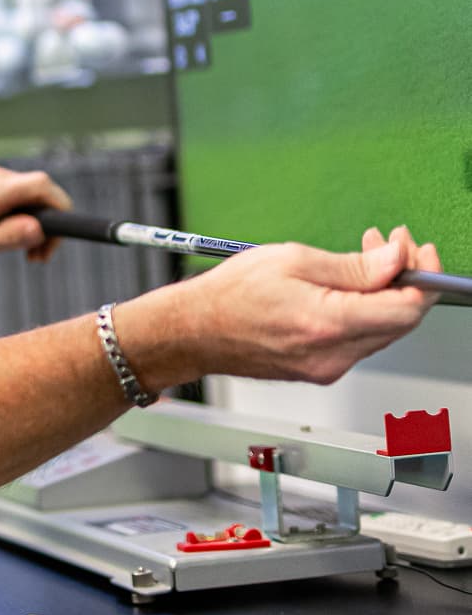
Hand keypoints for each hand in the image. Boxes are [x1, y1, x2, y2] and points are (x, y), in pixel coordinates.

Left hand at [0, 163, 72, 269]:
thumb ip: (8, 237)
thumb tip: (39, 229)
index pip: (42, 185)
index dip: (61, 205)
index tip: (62, 234)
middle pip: (37, 190)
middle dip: (46, 222)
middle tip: (37, 255)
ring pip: (24, 193)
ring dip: (30, 220)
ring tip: (21, 251)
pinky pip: (9, 193)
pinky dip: (15, 213)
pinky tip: (4, 235)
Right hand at [152, 227, 439, 386]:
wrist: (193, 332)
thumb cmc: (228, 295)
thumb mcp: (291, 260)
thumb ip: (353, 265)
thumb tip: (396, 260)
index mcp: (330, 324)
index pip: (408, 308)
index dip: (422, 276)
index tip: (418, 251)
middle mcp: (334, 354)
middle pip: (401, 321)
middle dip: (404, 278)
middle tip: (389, 245)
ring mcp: (328, 367)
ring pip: (381, 330)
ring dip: (383, 293)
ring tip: (362, 259)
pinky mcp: (320, 370)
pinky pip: (358, 340)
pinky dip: (362, 311)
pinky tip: (344, 287)